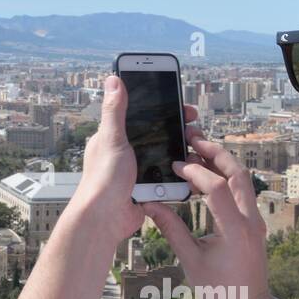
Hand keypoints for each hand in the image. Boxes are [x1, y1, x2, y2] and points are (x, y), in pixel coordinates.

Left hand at [70, 74, 197, 240]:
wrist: (105, 219)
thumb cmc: (103, 179)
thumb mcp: (112, 139)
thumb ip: (115, 111)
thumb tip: (113, 78)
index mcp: (113, 137)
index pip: (138, 113)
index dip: (158, 105)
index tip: (178, 101)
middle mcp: (124, 151)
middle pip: (155, 133)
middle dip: (175, 128)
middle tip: (193, 124)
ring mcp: (135, 170)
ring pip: (163, 154)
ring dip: (179, 150)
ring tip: (195, 146)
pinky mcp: (145, 187)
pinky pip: (166, 176)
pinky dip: (178, 173)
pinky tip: (191, 167)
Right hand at [142, 128, 292, 298]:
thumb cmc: (220, 291)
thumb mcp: (190, 261)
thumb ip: (171, 229)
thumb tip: (149, 205)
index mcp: (235, 230)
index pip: (217, 188)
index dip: (195, 172)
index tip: (175, 166)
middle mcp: (250, 220)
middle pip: (238, 173)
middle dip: (215, 151)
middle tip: (192, 137)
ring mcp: (255, 220)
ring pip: (243, 179)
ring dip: (221, 161)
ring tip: (197, 149)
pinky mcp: (253, 223)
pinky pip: (242, 191)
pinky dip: (225, 177)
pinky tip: (206, 175)